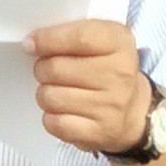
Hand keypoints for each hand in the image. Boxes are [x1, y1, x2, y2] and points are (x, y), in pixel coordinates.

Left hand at [25, 19, 151, 153]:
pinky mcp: (100, 132)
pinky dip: (52, 118)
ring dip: (45, 93)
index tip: (30, 44)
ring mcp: (111, 105)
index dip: (48, 40)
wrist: (135, 110)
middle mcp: (119, 74)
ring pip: (49, 96)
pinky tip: (63, 111)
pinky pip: (55, 123)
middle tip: (49, 70)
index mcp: (119, 42)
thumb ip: (69, 32)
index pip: (79, 37)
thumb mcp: (100, 39)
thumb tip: (32, 43)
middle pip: (55, 68)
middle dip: (42, 68)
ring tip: (58, 91)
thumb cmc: (108, 69)